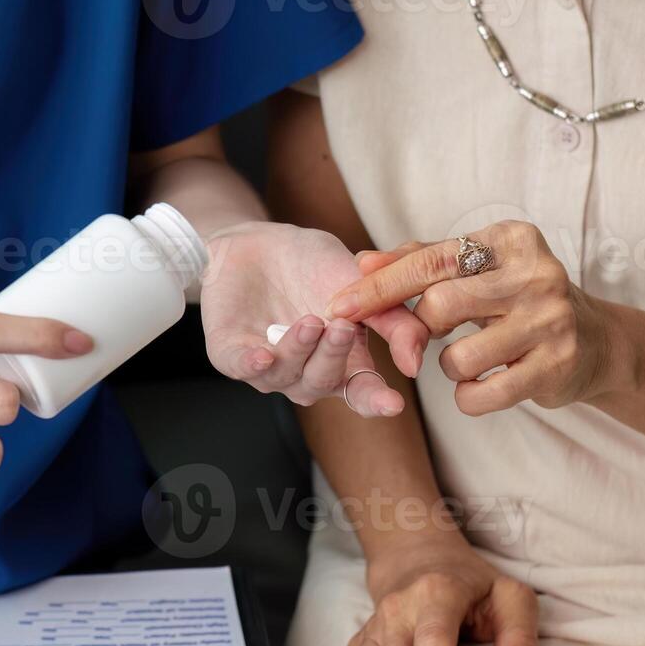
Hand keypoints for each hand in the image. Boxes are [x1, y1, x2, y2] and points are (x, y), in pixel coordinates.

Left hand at [200, 222, 428, 416]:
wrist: (259, 240)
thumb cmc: (312, 264)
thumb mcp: (361, 283)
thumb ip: (392, 320)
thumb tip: (414, 363)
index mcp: (341, 362)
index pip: (360, 392)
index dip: (375, 400)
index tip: (393, 404)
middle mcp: (304, 372)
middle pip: (322, 381)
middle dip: (334, 356)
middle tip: (344, 325)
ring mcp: (268, 366)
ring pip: (284, 376)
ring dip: (299, 351)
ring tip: (311, 321)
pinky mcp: (230, 354)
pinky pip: (239, 367)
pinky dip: (251, 364)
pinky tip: (262, 356)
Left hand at [329, 221, 634, 415]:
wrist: (596, 343)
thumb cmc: (518, 300)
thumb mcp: (478, 268)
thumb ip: (420, 260)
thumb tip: (362, 262)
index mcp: (510, 239)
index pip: (430, 260)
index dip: (380, 287)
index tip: (338, 306)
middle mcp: (536, 273)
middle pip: (440, 306)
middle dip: (421, 329)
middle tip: (429, 336)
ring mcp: (551, 321)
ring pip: (458, 357)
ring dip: (449, 368)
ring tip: (470, 359)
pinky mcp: (558, 366)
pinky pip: (482, 394)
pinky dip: (469, 398)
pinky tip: (484, 384)